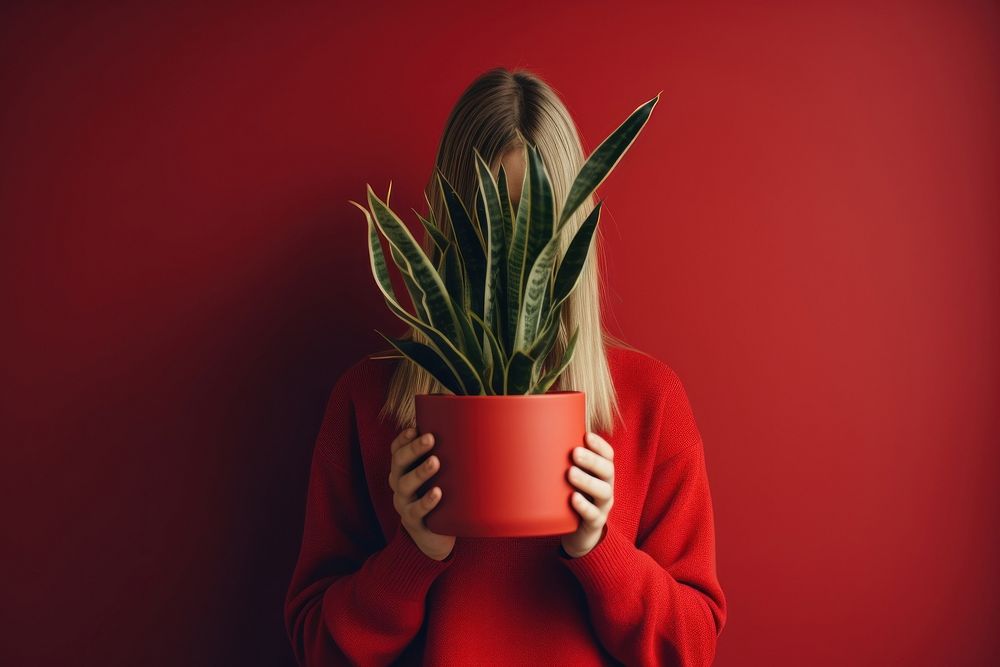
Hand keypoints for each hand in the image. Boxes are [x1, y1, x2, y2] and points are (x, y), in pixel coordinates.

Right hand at [388, 427, 455, 560]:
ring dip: (419, 472)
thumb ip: (451, 457)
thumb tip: (482, 428)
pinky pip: (415, 512)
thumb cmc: (442, 498)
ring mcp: (404, 504)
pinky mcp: (414, 522)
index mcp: (404, 470)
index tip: (415, 428)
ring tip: (435, 462)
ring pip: (405, 485)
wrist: (435, 537)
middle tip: (430, 438)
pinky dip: (425, 502)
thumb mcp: (443, 476)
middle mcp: (400, 484)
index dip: (402, 439)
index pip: (397, 450)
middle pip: (398, 463)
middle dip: (413, 449)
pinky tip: (437, 493)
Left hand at [561, 432, 614, 557]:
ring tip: (570, 473)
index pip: (608, 456)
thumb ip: (563, 461)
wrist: (578, 534)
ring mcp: (602, 506)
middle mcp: (606, 487)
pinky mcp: (595, 524)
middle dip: (591, 460)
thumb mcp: (570, 479)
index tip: (586, 436)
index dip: (600, 445)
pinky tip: (573, 498)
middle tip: (574, 453)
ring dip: (587, 480)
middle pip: (607, 470)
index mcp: (602, 474)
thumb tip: (537, 436)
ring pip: (603, 492)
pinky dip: (584, 506)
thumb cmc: (572, 498)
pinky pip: (593, 515)